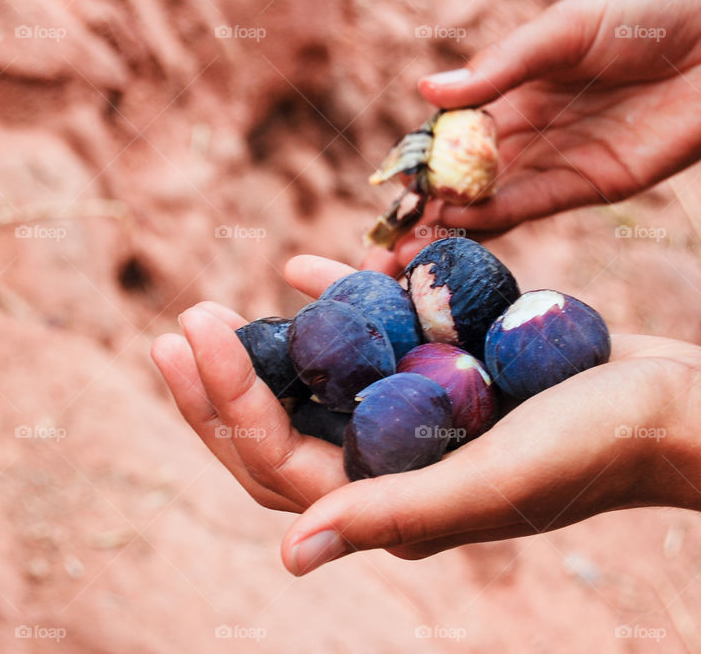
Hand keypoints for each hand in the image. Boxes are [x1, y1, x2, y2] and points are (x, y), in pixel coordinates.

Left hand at [152, 255, 700, 574]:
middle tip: (175, 328)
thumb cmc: (595, 446)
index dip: (224, 400)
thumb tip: (291, 558)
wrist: (675, 405)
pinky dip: (333, 303)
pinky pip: (368, 336)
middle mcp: (387, 462)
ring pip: (311, 385)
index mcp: (388, 500)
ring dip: (262, 347)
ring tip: (212, 308)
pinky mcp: (438, 370)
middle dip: (218, 384)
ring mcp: (409, 415)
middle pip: (276, 429)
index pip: (275, 459)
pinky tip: (298, 267)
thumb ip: (392, 513)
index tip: (191, 331)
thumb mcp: (491, 482)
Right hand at [367, 0, 700, 273]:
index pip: (451, 132)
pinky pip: (531, 206)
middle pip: (463, 176)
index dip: (419, 160)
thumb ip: (501, 67)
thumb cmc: (648, 16)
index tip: (387, 185)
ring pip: (489, 200)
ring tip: (407, 251)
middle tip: (385, 237)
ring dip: (450, 227)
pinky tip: (457, 229)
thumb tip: (426, 90)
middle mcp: (526, 130)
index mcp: (511, 89)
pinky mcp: (587, 185)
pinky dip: (493, 220)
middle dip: (424, 207)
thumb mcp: (565, 30)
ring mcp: (554, 160)